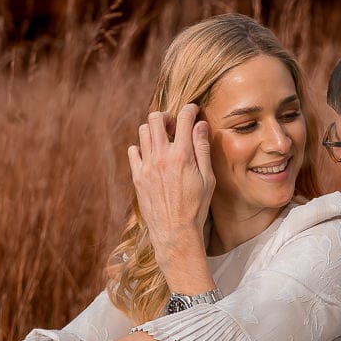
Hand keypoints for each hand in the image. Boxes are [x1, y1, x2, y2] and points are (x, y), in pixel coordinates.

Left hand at [128, 103, 214, 259]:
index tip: (193, 110)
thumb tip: (200, 125)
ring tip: (163, 139)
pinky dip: (141, 147)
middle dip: (167, 116)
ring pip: (143, 131)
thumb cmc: (196, 207)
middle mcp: (161, 157)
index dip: (190, 109)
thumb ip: (203, 149)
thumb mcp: (207, 178)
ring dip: (153, 130)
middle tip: (174, 125)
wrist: (175, 232)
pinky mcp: (137, 176)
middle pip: (156, 118)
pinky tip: (152, 155)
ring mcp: (146, 166)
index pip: (184, 118)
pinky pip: (133, 150)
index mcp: (182, 155)